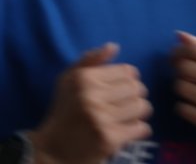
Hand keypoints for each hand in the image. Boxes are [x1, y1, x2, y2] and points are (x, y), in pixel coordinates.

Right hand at [29, 43, 151, 163]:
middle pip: (138, 88)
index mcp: (84, 79)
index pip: (129, 71)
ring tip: (125, 118)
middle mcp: (91, 96)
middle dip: (134, 97)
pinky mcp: (109, 139)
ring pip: (142, 107)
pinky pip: (141, 128)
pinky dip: (138, 130)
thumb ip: (90, 60)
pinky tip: (125, 132)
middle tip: (123, 106)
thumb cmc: (64, 112)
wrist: (51, 151)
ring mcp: (101, 118)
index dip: (129, 81)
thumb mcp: (68, 81)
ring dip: (138, 114)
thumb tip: (114, 46)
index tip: (120, 90)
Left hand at [173, 31, 195, 154]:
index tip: (178, 55)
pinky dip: (184, 107)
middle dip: (179, 69)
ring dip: (182, 88)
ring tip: (190, 91)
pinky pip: (183, 109)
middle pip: (186, 67)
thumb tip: (180, 35)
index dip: (182, 50)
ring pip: (182, 87)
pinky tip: (192, 108)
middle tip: (183, 74)